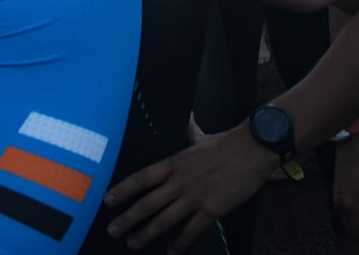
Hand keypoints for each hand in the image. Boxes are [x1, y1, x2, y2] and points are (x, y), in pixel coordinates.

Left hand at [103, 124, 273, 252]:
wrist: (252, 149)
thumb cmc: (227, 142)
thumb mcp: (201, 136)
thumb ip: (189, 131)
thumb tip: (186, 117)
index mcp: (174, 163)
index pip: (141, 178)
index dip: (123, 190)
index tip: (107, 200)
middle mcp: (179, 181)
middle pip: (147, 203)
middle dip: (128, 218)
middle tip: (112, 230)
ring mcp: (194, 197)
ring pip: (164, 220)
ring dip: (147, 234)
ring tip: (132, 243)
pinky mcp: (211, 210)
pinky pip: (191, 231)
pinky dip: (179, 244)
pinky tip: (170, 252)